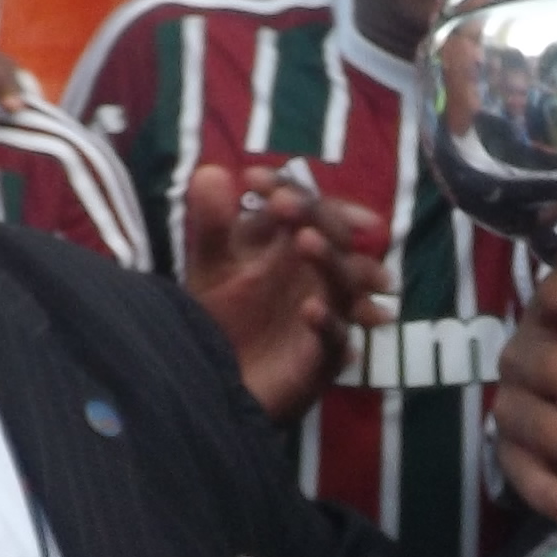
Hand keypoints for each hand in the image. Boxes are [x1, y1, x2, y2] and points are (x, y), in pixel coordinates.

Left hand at [183, 162, 385, 422]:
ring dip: (330, 259)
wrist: (214, 385)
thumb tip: (211, 171)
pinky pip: (336, 339)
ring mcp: (325, 314)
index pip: (303, 206)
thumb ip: (212, 223)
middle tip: (283, 203)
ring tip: (304, 242)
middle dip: (314, 214)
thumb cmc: (218, 321)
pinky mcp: (323, 360)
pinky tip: (309, 311)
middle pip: (334, 235)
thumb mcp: (211, 267)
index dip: (285, 187)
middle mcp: (314, 275)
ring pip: (345, 282)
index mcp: (290, 246)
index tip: (253, 180)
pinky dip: (327, 323)